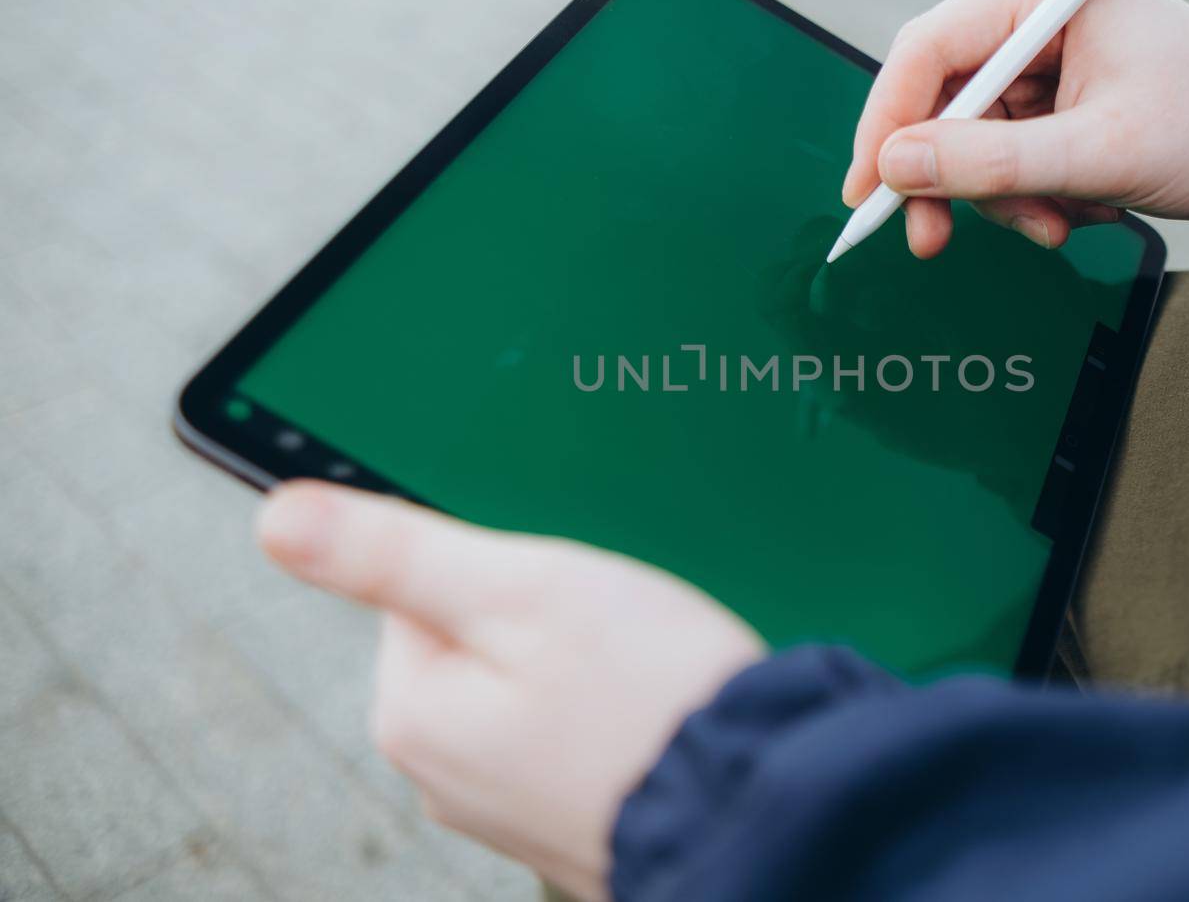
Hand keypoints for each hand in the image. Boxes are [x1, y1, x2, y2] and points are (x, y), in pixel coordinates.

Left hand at [255, 482, 764, 900]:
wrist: (760, 807)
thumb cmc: (651, 698)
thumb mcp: (520, 588)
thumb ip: (395, 553)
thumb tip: (277, 518)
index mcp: (412, 713)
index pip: (421, 586)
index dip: (505, 565)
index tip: (564, 588)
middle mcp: (443, 777)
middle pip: (480, 637)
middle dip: (550, 617)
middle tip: (614, 631)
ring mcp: (506, 809)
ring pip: (533, 685)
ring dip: (587, 666)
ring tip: (641, 675)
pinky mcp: (566, 821)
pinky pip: (573, 736)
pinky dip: (611, 716)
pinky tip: (654, 714)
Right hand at [844, 0, 1188, 257]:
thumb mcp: (1099, 154)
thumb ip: (993, 163)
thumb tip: (896, 168)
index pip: (929, 49)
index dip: (887, 122)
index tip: (868, 192)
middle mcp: (1037, 15)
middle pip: (940, 100)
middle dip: (948, 178)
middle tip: (932, 241)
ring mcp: (1045, 61)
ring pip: (970, 141)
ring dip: (1003, 198)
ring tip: (1061, 224)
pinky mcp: (1056, 101)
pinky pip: (1005, 157)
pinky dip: (1030, 197)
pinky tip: (1079, 211)